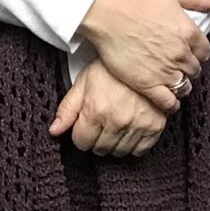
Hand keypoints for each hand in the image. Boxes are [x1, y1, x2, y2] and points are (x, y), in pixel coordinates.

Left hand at [50, 58, 169, 156]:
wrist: (144, 58)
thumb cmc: (112, 68)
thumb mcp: (84, 81)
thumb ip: (67, 109)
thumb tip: (54, 131)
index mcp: (96, 110)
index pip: (81, 142)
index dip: (81, 133)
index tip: (86, 125)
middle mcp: (117, 121)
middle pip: (100, 149)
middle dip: (97, 138)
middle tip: (101, 123)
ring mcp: (138, 125)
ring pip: (119, 152)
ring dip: (114, 142)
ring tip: (115, 125)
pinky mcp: (155, 126)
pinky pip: (140, 150)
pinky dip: (134, 144)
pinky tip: (130, 130)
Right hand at [76, 0, 209, 106]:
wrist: (108, 12)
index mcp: (188, 32)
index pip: (205, 50)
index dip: (198, 51)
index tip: (192, 52)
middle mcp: (180, 54)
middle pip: (195, 69)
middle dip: (190, 67)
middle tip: (180, 65)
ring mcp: (165, 71)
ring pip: (184, 86)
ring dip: (182, 84)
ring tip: (174, 82)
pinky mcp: (147, 84)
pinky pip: (167, 101)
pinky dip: (171, 104)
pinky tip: (170, 102)